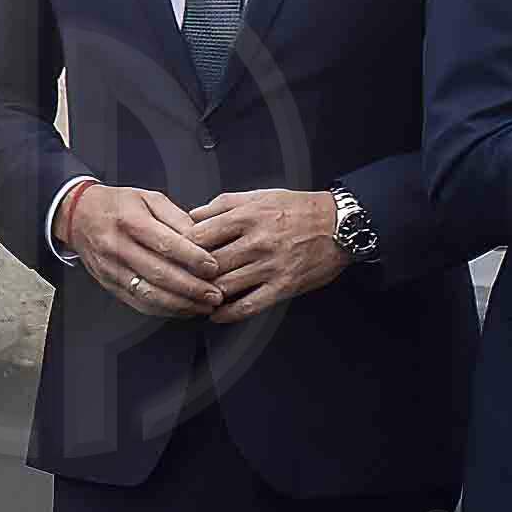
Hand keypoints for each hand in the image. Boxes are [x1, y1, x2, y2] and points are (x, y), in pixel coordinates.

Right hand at [58, 180, 229, 319]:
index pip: (166, 244)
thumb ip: (176, 218)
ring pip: (149, 294)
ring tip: (204, 306)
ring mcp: (111, 269)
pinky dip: (164, 310)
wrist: (78, 216)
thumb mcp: (149, 198)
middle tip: (216, 294)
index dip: (192, 258)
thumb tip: (202, 240)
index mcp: (130, 221)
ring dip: (180, 304)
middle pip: (159, 274)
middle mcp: (118, 247)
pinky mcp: (109, 285)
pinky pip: (139, 303)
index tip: (213, 267)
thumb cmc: (118, 205)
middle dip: (191, 288)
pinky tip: (183, 309)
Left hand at [186, 185, 350, 319]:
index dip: (180, 247)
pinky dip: (228, 314)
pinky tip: (216, 315)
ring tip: (193, 299)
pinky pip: (249, 305)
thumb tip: (192, 215)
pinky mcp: (283, 286)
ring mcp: (270, 266)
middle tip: (177, 282)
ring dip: (205, 296)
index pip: (199, 236)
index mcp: (247, 216)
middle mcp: (256, 241)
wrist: (338, 225)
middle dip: (189, 275)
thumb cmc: (297, 209)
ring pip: (225, 286)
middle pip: (208, 264)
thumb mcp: (258, 196)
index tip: (173, 255)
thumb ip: (223, 204)